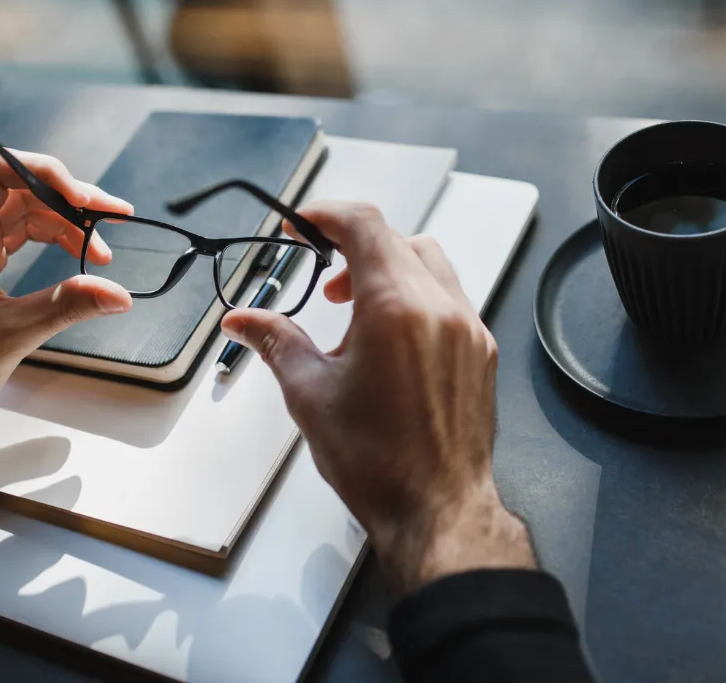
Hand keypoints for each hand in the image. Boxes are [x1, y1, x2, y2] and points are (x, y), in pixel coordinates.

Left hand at [0, 148, 133, 430]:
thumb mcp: (9, 336)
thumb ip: (65, 306)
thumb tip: (119, 295)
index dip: (46, 174)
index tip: (86, 200)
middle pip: (17, 186)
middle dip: (68, 198)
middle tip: (113, 219)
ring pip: (21, 209)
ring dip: (64, 221)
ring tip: (101, 250)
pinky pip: (15, 233)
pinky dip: (49, 239)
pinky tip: (75, 255)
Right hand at [221, 201, 534, 593]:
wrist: (437, 509)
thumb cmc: (380, 463)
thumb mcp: (310, 395)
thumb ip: (276, 342)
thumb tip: (243, 320)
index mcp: (395, 308)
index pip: (364, 225)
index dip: (327, 215)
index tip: (304, 227)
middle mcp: (440, 309)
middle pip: (397, 240)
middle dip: (354, 249)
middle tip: (326, 286)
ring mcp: (468, 329)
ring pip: (430, 265)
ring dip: (390, 271)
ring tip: (357, 315)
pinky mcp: (481, 352)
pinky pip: (451, 300)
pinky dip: (418, 299)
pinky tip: (392, 341)